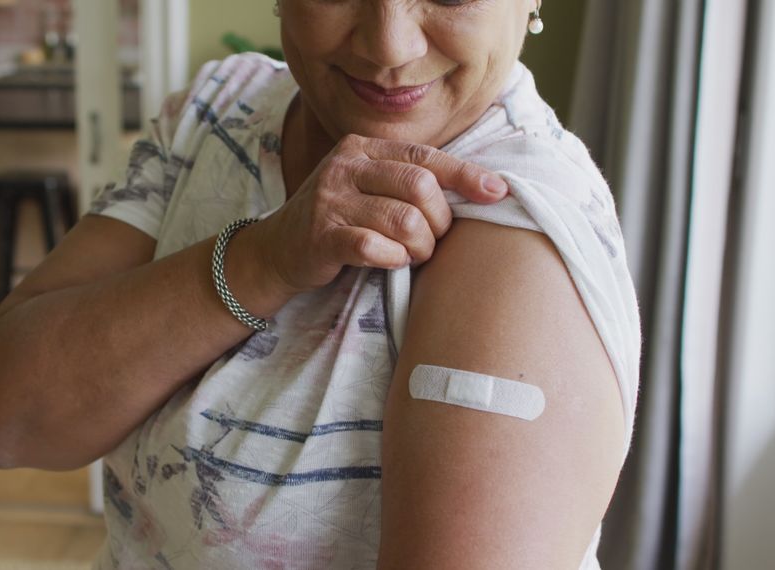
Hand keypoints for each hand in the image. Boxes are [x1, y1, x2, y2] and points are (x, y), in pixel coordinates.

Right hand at [249, 134, 508, 293]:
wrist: (277, 251)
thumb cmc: (338, 221)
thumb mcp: (368, 187)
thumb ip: (409, 180)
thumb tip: (484, 186)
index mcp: (363, 148)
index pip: (425, 156)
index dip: (465, 175)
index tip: (498, 192)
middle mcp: (345, 166)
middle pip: (420, 186)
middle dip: (439, 220)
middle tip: (432, 240)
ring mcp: (330, 200)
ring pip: (404, 220)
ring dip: (420, 245)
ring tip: (413, 254)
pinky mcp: (321, 236)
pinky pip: (373, 247)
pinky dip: (393, 259)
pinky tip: (390, 262)